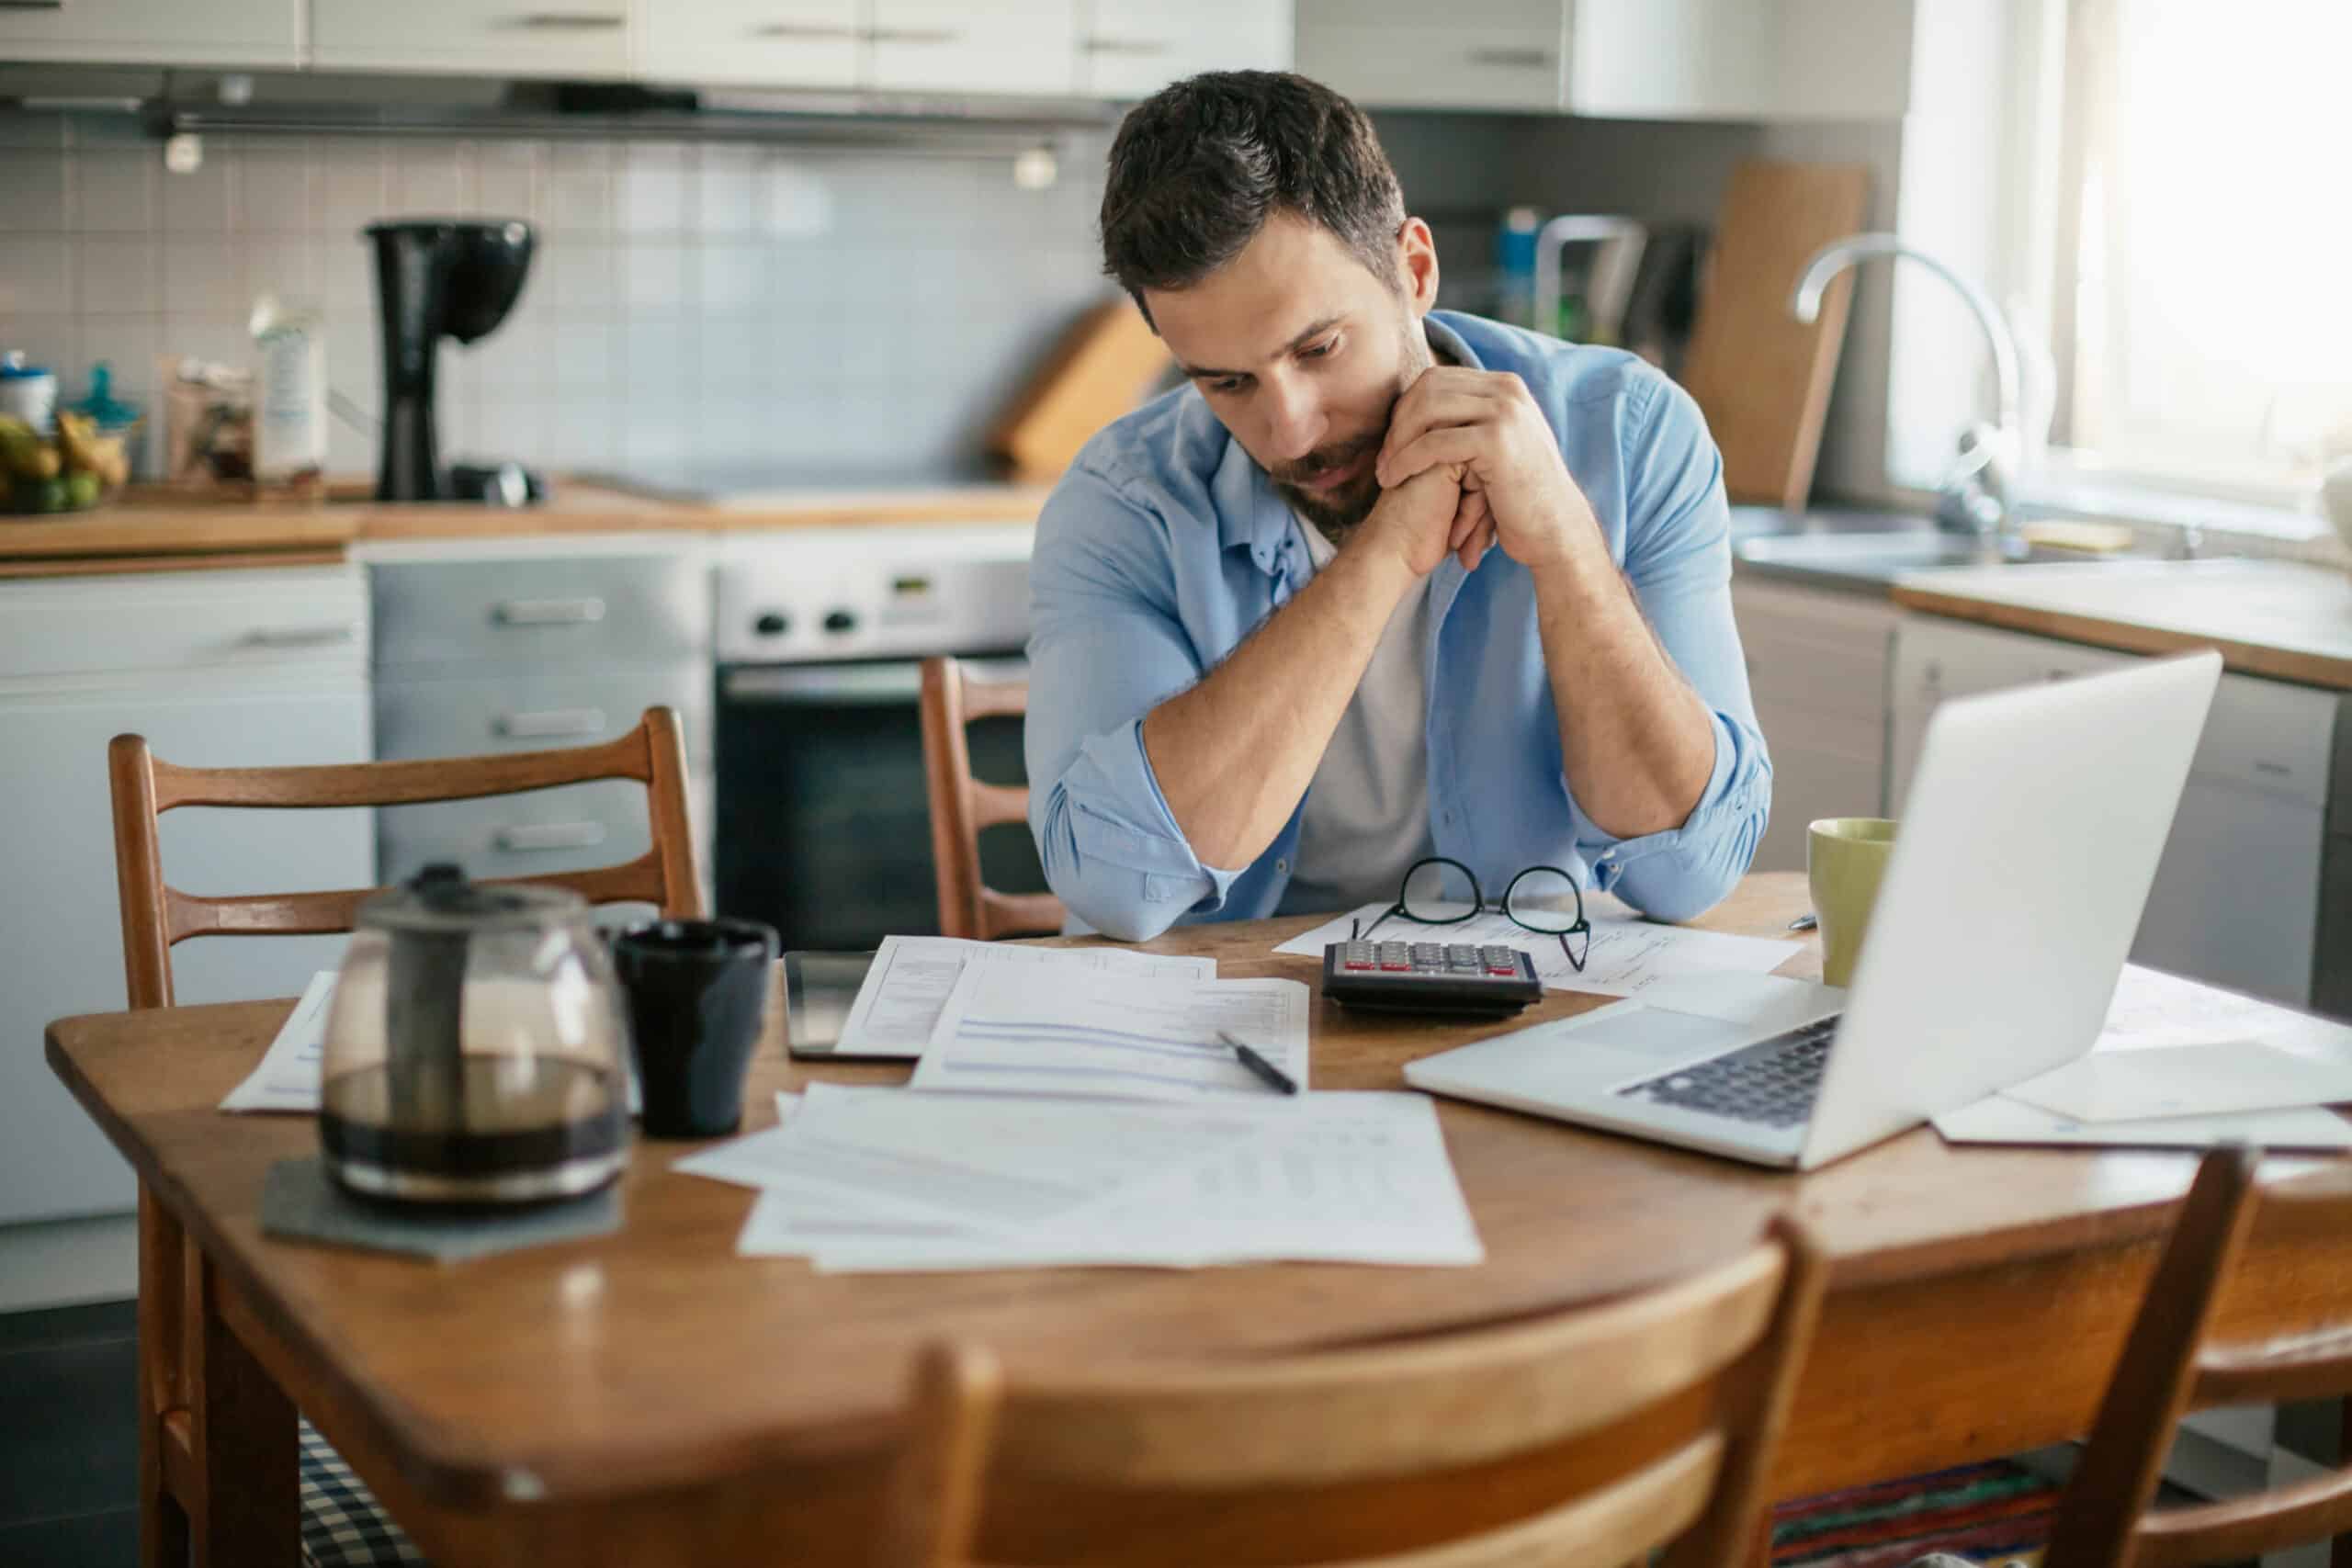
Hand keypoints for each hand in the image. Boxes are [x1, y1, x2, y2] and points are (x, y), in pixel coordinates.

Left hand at [1374, 367, 1602, 575]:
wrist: (1555, 529)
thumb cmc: (1521, 498)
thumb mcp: (1498, 448)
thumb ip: (1473, 421)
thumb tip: (1432, 405)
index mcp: (1506, 386)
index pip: (1438, 379)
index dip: (1406, 408)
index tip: (1391, 442)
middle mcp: (1508, 390)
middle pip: (1429, 388)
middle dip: (1398, 423)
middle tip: (1382, 459)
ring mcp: (1505, 411)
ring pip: (1427, 410)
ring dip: (1397, 442)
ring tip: (1384, 473)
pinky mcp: (1496, 439)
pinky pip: (1433, 442)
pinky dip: (1406, 460)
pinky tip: (1394, 479)